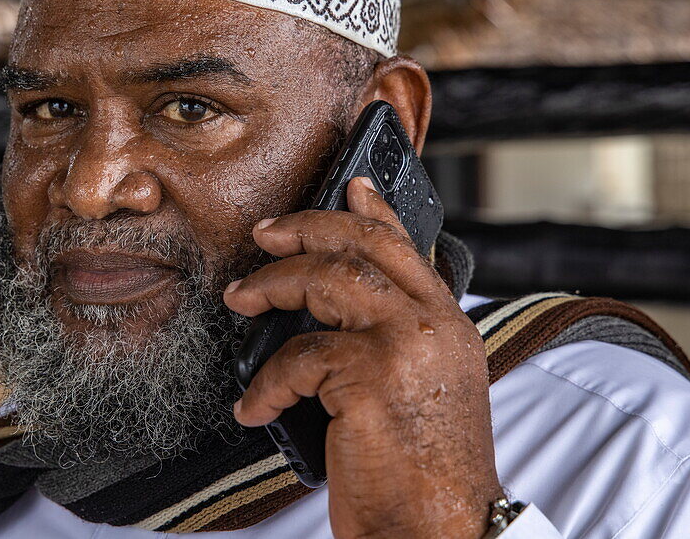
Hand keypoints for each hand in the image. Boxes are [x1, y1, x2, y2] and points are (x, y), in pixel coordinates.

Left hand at [225, 177, 501, 538]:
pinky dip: (265, 381)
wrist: (443, 532)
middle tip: (266, 234)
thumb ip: (396, 342)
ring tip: (240, 299)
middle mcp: (433, 325)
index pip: (407, 248)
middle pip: (362, 246)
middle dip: (307, 228)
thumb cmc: (425, 472)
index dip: (374, 210)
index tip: (350, 184)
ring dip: (272, 285)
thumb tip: (336, 315)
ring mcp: (405, 346)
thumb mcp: (424, 392)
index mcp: (449, 326)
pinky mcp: (369, 377)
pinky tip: (253, 404)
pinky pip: (296, 357)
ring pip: (326, 281)